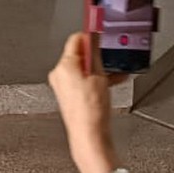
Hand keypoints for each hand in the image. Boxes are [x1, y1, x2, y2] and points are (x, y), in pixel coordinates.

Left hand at [48, 33, 126, 172]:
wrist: (90, 137)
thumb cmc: (91, 111)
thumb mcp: (100, 75)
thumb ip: (96, 53)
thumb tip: (94, 36)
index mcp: (64, 66)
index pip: (76, 38)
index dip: (91, 35)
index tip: (102, 35)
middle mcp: (59, 74)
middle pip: (80, 53)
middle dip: (97, 55)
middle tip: (110, 59)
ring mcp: (63, 86)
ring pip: (83, 68)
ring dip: (98, 68)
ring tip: (114, 74)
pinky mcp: (69, 95)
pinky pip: (82, 80)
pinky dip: (95, 79)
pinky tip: (110, 83)